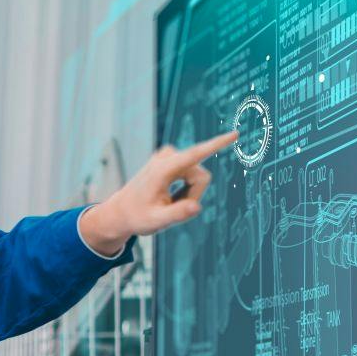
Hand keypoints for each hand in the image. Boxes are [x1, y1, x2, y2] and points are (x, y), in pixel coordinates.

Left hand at [78, 130, 238, 253]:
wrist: (121, 211)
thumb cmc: (137, 217)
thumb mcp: (156, 221)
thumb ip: (176, 215)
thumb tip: (196, 206)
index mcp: (163, 169)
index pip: (196, 154)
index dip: (217, 144)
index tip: (235, 134)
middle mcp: (167, 157)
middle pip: (201, 176)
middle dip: (194, 195)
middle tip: (172, 207)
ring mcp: (168, 155)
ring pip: (198, 176)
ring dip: (189, 193)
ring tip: (167, 202)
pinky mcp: (170, 158)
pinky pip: (192, 174)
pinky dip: (185, 189)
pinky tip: (168, 195)